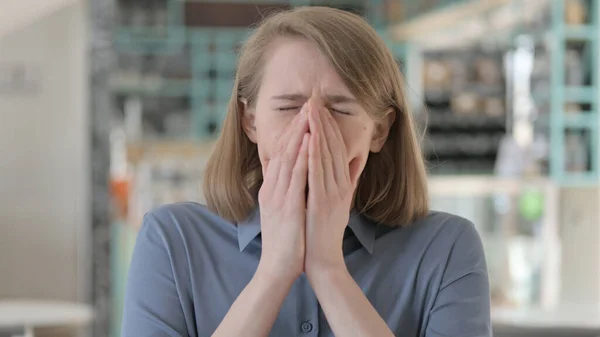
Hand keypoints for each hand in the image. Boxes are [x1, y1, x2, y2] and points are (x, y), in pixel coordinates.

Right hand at [257, 105, 309, 282]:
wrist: (278, 267)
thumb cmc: (287, 240)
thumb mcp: (284, 210)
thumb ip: (288, 191)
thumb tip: (297, 175)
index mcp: (272, 188)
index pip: (281, 153)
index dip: (293, 132)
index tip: (306, 114)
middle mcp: (272, 188)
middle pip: (283, 149)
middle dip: (297, 125)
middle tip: (309, 104)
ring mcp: (277, 196)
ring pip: (287, 158)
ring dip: (299, 134)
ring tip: (309, 113)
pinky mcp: (286, 206)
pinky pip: (294, 177)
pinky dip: (300, 157)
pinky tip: (308, 141)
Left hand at [305, 100, 358, 274]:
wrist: (323, 259)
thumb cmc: (326, 231)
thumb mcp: (341, 202)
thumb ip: (348, 181)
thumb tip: (355, 161)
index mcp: (342, 183)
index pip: (338, 148)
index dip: (330, 125)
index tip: (321, 106)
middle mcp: (340, 185)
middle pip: (333, 146)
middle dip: (323, 121)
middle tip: (315, 98)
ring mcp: (332, 193)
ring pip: (326, 156)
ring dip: (319, 131)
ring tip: (312, 110)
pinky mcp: (322, 203)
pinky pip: (318, 175)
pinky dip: (314, 155)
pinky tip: (310, 139)